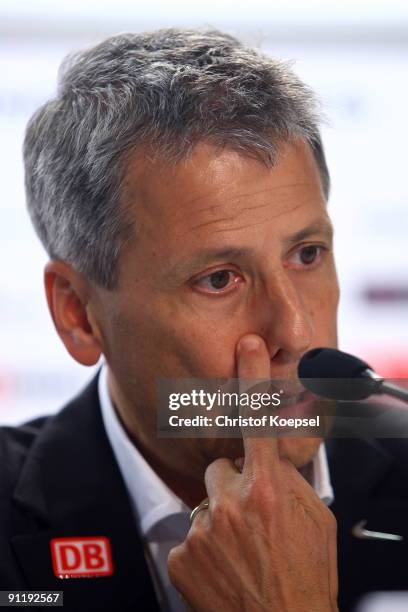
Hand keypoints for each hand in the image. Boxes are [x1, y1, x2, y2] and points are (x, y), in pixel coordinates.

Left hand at [168, 334, 337, 611]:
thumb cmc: (307, 574)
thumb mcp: (316, 520)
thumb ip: (292, 481)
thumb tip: (276, 456)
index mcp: (270, 489)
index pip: (258, 421)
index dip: (252, 378)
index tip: (248, 345)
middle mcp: (233, 502)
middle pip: (219, 469)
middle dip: (233, 485)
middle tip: (252, 516)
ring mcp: (204, 530)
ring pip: (204, 503)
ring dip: (219, 518)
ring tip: (241, 548)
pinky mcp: (182, 555)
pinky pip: (189, 534)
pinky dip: (203, 547)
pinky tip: (224, 566)